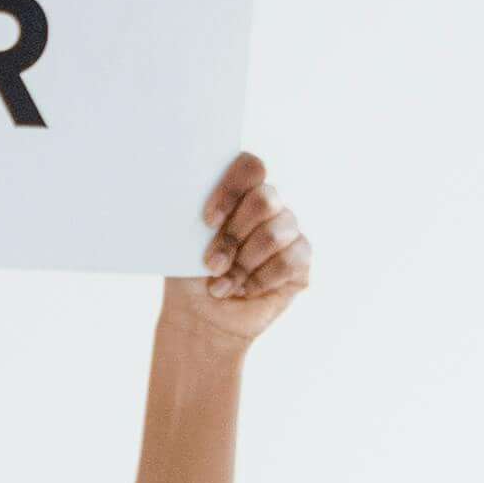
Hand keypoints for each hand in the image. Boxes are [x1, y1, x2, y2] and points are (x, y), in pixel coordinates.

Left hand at [166, 148, 311, 351]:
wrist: (202, 316)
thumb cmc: (190, 274)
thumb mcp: (182, 243)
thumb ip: (192, 215)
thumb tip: (189, 199)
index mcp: (238, 192)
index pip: (249, 166)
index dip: (231, 190)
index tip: (207, 221)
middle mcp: (268, 206)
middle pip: (265, 198)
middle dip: (234, 235)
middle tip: (212, 263)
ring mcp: (288, 231)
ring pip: (275, 233)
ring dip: (243, 264)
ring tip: (222, 284)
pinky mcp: (301, 260)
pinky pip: (288, 261)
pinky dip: (260, 281)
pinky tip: (244, 290)